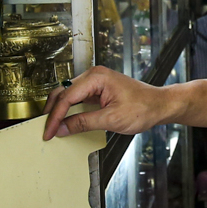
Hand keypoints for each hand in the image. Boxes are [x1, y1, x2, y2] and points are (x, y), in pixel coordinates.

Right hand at [42, 65, 172, 139]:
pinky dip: (69, 110)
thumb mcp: (112, 119)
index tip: (48, 131)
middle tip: (46, 130)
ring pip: (68, 95)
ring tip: (52, 127)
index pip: (67, 97)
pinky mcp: (98, 89)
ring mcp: (95, 82)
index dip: (55, 116)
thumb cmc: (144, 108)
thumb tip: (62, 128)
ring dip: (59, 111)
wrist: (160, 105)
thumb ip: (84, 123)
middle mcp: (94, 76)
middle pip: (63, 93)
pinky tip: (65, 121)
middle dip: (52, 112)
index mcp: (96, 78)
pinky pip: (77, 98)